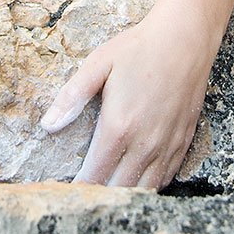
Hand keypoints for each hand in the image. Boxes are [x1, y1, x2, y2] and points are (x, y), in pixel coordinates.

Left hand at [40, 0, 217, 188]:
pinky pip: (166, 178)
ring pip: (144, 189)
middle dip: (98, 195)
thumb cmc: (138, 48)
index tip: (66, 189)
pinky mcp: (183, 141)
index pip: (94, 175)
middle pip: (118, 189)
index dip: (78, 187)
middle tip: (83, 193)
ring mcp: (167, 145)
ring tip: (107, 191)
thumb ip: (72, 96)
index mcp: (118, 127)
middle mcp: (144, 143)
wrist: (185, 39)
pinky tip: (137, 180)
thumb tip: (48, 125)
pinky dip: (149, 186)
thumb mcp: (98, 64)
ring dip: (124, 194)